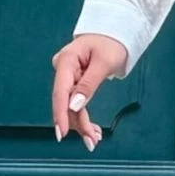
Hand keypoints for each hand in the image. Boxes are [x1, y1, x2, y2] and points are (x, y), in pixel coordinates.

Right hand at [50, 34, 127, 149]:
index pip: (60, 92)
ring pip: (70, 106)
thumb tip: (74, 105)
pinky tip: (92, 131)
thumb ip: (89, 84)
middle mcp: (63, 69)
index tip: (62, 133)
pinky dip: (84, 117)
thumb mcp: (104, 63)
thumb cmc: (110, 43)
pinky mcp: (73, 82)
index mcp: (67, 61)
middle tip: (91, 142)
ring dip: (82, 124)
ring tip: (95, 139)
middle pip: (65, 102)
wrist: (113, 33)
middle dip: (78, 124)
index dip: (60, 114)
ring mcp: (67, 76)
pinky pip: (75, 102)